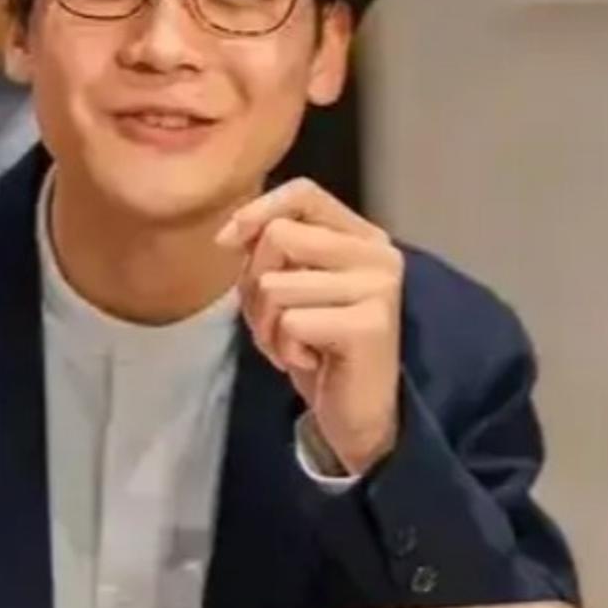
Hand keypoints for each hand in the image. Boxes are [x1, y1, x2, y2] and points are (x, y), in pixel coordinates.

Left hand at [216, 179, 403, 473]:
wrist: (359, 415)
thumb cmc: (321, 348)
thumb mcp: (293, 288)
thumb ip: (273, 252)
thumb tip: (230, 233)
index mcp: (363, 236)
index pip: (304, 192)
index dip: (257, 210)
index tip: (228, 243)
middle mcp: (378, 253)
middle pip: (279, 236)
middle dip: (255, 286)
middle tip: (275, 323)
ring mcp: (379, 286)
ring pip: (275, 283)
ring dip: (268, 326)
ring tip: (294, 346)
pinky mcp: (370, 324)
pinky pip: (291, 322)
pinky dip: (286, 350)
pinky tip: (311, 363)